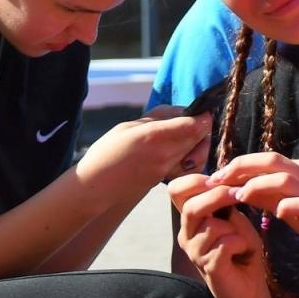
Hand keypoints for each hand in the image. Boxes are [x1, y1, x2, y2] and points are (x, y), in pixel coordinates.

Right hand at [79, 108, 211, 191]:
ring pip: (197, 154)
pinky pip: (187, 166)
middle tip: (197, 119)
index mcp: (155, 136)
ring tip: (188, 135)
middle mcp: (165, 154)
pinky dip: (191, 157)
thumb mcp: (128, 126)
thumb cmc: (106, 153)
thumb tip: (180, 112)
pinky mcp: (165, 180)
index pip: (194, 125)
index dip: (203, 116)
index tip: (202, 109)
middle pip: (199, 140)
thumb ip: (156, 118)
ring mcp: (167, 170)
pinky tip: (179, 150)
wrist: (94, 187)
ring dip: (199, 144)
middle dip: (203, 128)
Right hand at [168, 173, 282, 297]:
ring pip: (211, 226)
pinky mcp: (208, 267)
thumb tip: (222, 182)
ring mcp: (194, 252)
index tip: (220, 181)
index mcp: (190, 218)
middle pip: (192, 206)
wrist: (249, 285)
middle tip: (239, 196)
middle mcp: (186, 234)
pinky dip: (240, 242)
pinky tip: (241, 250)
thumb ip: (224, 201)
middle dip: (219, 197)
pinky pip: (225, 244)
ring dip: (234, 227)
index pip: (176, 189)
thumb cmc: (241, 247)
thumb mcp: (234, 217)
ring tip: (240, 238)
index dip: (196, 180)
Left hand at [207, 152, 298, 270]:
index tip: (218, 176)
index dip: (240, 165)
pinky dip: (282, 206)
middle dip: (240, 167)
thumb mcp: (294, 207)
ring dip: (255, 185)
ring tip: (238, 197)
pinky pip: (298, 204)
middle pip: (271, 160)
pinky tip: (272, 216)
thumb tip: (242, 188)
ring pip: (282, 178)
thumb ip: (271, 195)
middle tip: (217, 180)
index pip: (267, 159)